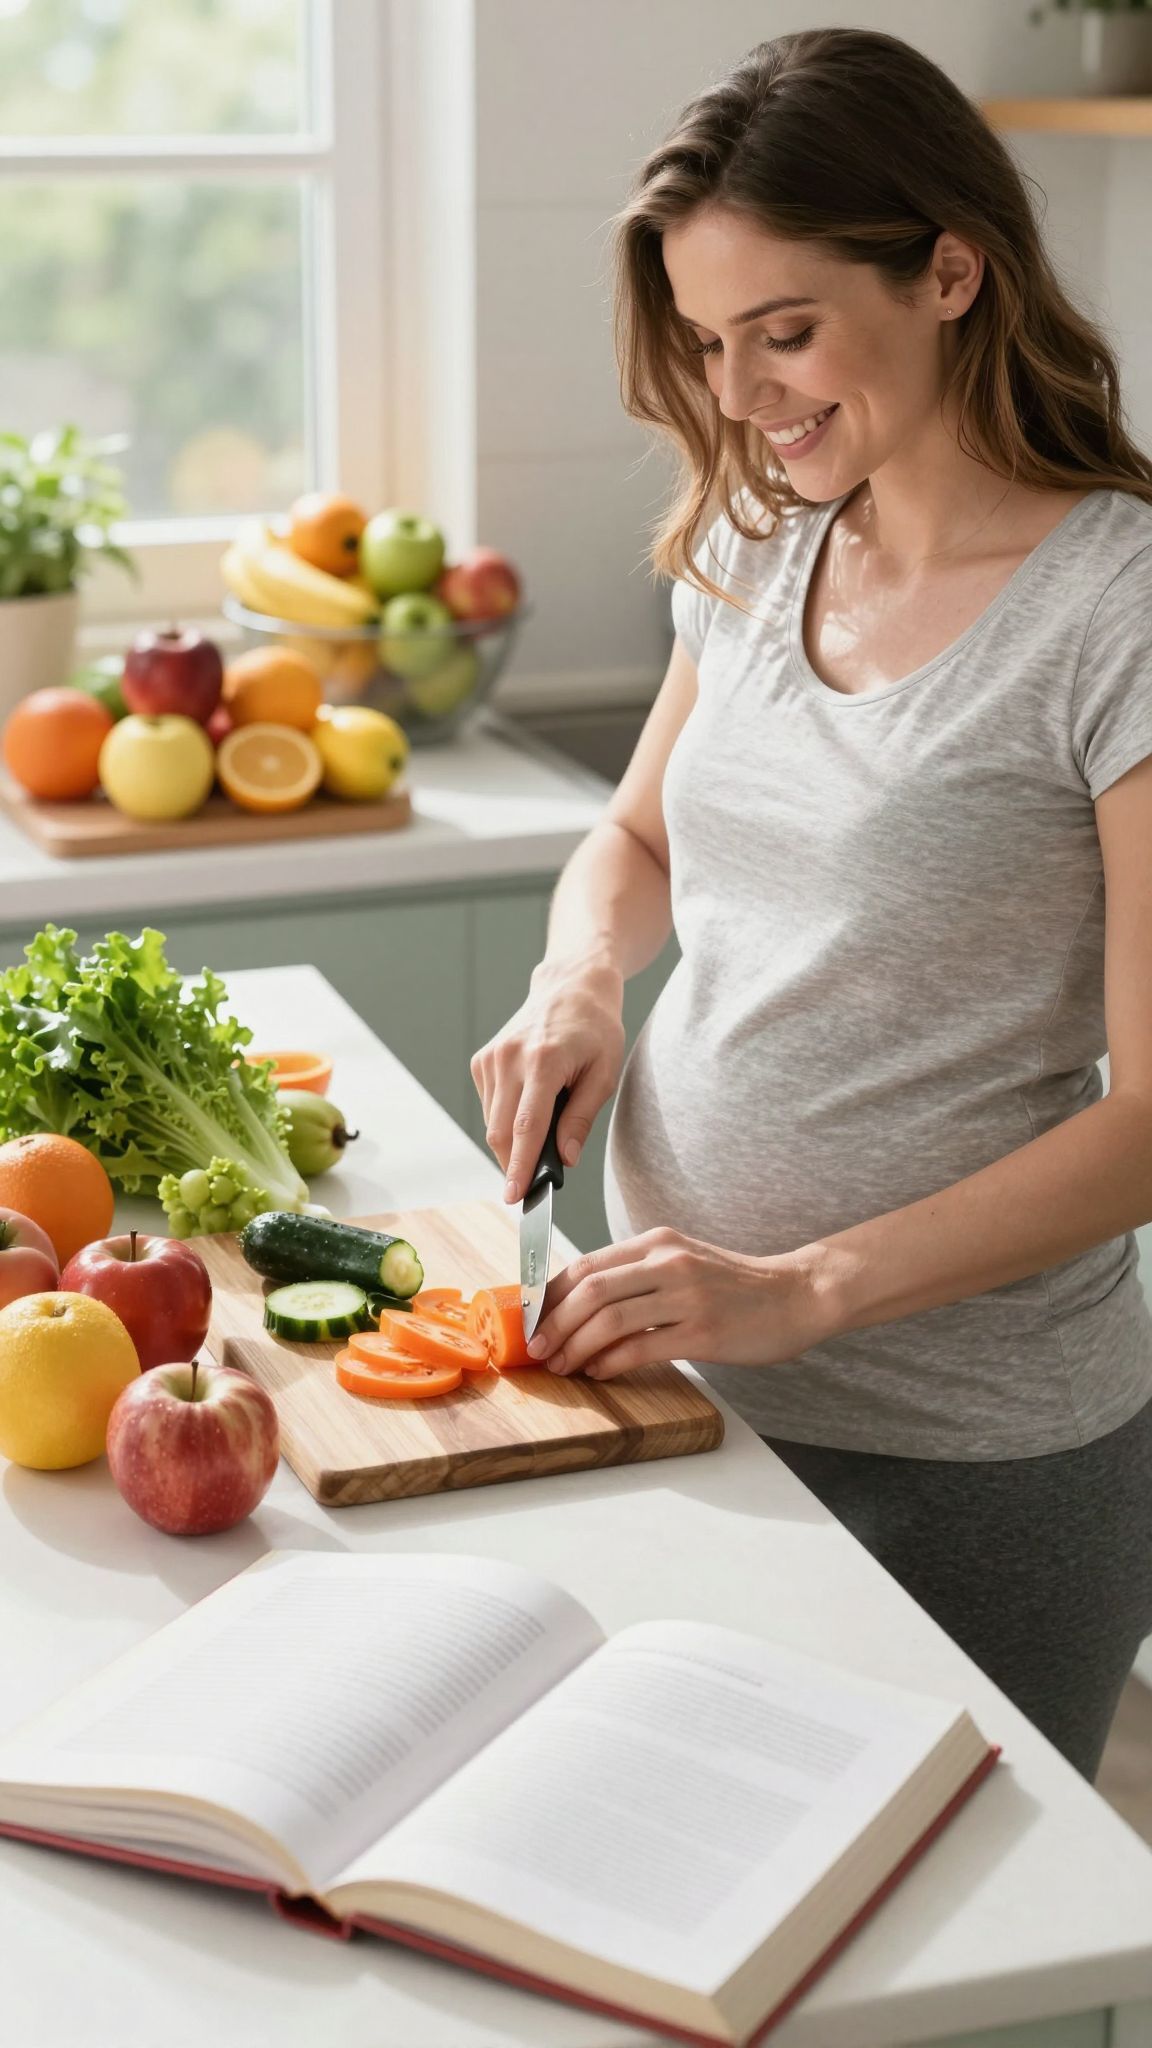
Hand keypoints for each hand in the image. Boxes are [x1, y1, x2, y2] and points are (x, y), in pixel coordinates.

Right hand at [470, 956, 625, 1201]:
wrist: (571, 987)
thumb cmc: (595, 1030)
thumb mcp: (604, 1074)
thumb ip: (581, 1118)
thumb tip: (565, 1160)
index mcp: (543, 1061)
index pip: (526, 1127)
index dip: (520, 1167)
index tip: (514, 1196)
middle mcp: (509, 1058)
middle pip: (500, 1131)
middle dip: (514, 1164)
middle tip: (534, 1185)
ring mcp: (491, 1058)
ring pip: (492, 1122)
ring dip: (513, 1141)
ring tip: (545, 1128)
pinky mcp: (482, 1060)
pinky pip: (490, 1106)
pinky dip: (507, 1118)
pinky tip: (531, 1103)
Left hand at [526, 1227, 826, 1379]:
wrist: (797, 1295)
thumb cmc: (734, 1286)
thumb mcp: (682, 1263)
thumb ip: (638, 1276)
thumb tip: (581, 1305)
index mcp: (656, 1242)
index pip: (585, 1264)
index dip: (549, 1294)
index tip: (530, 1318)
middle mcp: (667, 1262)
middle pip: (589, 1290)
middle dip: (553, 1323)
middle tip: (536, 1348)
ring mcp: (686, 1295)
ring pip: (609, 1320)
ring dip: (575, 1347)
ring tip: (562, 1366)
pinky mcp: (703, 1330)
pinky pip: (641, 1348)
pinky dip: (611, 1363)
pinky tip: (599, 1372)